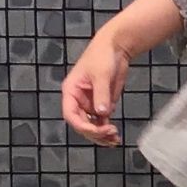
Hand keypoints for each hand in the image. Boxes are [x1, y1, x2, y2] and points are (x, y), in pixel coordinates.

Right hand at [61, 30, 131, 147]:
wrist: (116, 47)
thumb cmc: (102, 55)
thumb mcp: (101, 75)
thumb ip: (101, 94)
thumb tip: (102, 113)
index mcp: (71, 91)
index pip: (71, 114)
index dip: (82, 125)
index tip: (96, 130)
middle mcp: (78, 100)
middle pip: (81, 124)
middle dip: (94, 132)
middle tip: (110, 134)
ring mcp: (90, 104)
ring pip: (91, 126)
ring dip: (101, 135)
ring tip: (114, 140)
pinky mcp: (102, 104)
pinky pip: (102, 122)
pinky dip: (107, 131)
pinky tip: (115, 137)